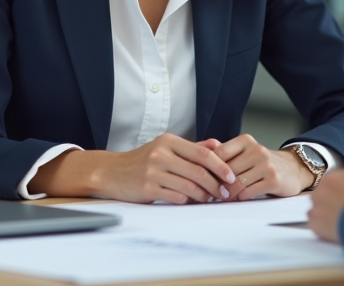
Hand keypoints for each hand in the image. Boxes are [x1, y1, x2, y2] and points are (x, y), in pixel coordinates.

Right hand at [34, 133, 235, 203]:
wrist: (112, 172)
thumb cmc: (142, 161)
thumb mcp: (165, 148)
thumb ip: (191, 147)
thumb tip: (217, 146)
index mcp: (168, 141)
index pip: (201, 153)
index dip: (220, 166)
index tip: (231, 176)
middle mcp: (161, 154)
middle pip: (198, 171)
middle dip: (216, 184)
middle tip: (225, 193)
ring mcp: (153, 171)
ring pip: (189, 186)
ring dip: (204, 195)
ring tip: (210, 199)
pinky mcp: (148, 188)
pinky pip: (176, 197)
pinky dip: (188, 201)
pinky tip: (192, 202)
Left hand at [200, 135, 314, 199]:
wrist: (293, 169)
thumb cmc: (262, 162)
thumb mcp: (245, 152)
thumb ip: (225, 154)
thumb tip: (198, 158)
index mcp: (245, 140)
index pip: (219, 153)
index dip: (209, 168)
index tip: (203, 178)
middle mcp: (256, 150)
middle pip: (227, 170)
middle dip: (217, 183)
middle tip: (210, 192)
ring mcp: (266, 165)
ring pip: (236, 183)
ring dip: (228, 193)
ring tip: (223, 197)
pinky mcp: (273, 180)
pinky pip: (248, 192)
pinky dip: (240, 197)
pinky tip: (239, 198)